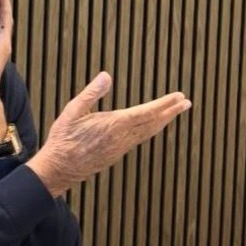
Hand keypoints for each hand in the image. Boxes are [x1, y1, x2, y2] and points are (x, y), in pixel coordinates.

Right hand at [26, 72, 190, 196]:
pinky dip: (152, 130)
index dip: (165, 104)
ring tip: (175, 112)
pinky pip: (140, 139)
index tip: (179, 97)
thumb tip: (107, 76)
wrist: (59, 169)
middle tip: (186, 103)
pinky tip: (153, 126)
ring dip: (164, 121)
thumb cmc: (64, 139)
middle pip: (153, 123)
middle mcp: (122, 138)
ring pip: (148, 132)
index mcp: (114, 125)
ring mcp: (121, 147)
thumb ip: (92, 93)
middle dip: (171, 112)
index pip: (147, 112)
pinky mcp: (117, 154)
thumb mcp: (73, 111)